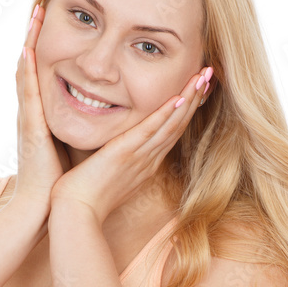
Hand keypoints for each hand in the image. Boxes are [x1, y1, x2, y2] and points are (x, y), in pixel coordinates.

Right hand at [13, 4, 69, 210]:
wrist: (44, 210)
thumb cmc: (59, 187)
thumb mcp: (72, 150)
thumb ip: (82, 134)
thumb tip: (103, 123)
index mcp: (46, 119)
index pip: (48, 77)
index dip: (49, 50)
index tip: (54, 24)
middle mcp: (34, 114)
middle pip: (35, 66)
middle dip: (36, 35)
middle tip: (39, 5)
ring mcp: (30, 119)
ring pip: (29, 70)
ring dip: (30, 40)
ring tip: (35, 11)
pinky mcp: (31, 128)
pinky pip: (28, 91)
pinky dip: (27, 68)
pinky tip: (28, 46)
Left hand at [48, 65, 212, 225]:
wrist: (78, 211)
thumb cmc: (87, 197)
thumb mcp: (110, 176)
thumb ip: (120, 162)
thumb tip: (118, 151)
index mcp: (146, 165)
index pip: (171, 133)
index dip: (185, 111)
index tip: (196, 91)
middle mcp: (149, 160)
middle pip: (178, 125)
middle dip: (194, 99)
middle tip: (208, 75)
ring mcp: (140, 157)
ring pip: (171, 125)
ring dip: (189, 100)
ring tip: (202, 77)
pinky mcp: (126, 153)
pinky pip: (151, 131)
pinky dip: (166, 114)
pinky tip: (179, 97)